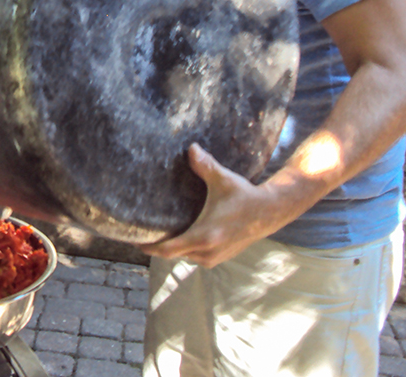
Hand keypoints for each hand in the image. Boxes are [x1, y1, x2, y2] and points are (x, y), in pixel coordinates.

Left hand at [138, 144, 277, 267]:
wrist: (270, 211)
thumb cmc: (244, 196)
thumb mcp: (222, 179)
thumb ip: (204, 165)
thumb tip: (191, 148)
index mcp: (205, 235)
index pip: (169, 249)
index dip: (150, 247)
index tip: (135, 241)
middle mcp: (208, 251)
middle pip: (174, 254)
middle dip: (158, 245)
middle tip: (141, 232)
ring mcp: (215, 257)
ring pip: (185, 256)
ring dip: (173, 247)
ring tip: (157, 233)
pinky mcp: (221, 257)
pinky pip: (196, 256)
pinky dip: (186, 248)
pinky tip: (179, 236)